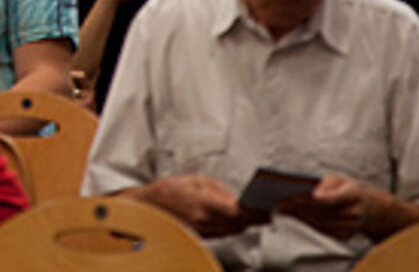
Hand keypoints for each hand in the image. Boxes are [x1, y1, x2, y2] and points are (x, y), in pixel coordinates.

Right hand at [140, 175, 268, 238]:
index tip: (269, 208)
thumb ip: (219, 190)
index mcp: (204, 205)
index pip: (238, 213)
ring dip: (244, 222)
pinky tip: (238, 219)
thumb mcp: (195, 180)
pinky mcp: (201, 237)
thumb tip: (236, 199)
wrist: (148, 207)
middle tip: (270, 210)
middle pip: (239, 224)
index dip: (256, 212)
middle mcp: (205, 222)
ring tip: (259, 214)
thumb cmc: (169, 190)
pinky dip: (232, 226)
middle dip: (254, 218)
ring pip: (232, 230)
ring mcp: (203, 232)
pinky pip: (223, 232)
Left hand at [278, 174, 369, 240]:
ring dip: (301, 217)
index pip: (331, 198)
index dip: (310, 199)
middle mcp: (354, 213)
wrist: (372, 209)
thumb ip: (327, 182)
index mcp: (354, 194)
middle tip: (281, 203)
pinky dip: (308, 224)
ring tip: (284, 210)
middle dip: (300, 208)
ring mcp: (351, 227)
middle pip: (322, 212)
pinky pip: (323, 231)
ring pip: (321, 224)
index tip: (291, 196)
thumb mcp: (341, 179)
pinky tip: (296, 218)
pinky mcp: (345, 236)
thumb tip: (313, 192)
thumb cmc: (349, 189)